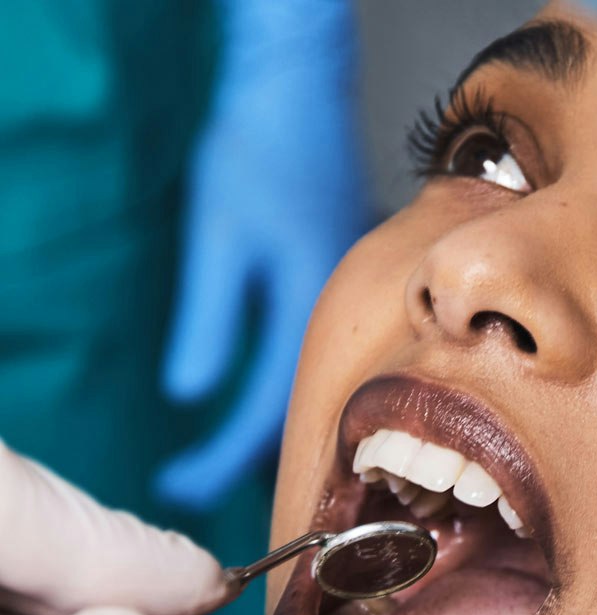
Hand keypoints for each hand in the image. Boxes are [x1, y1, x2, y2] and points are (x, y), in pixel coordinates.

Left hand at [157, 0, 371, 509]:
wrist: (302, 86)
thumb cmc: (259, 145)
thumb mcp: (219, 233)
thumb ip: (211, 318)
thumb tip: (192, 392)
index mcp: (314, 309)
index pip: (265, 409)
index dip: (221, 455)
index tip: (182, 482)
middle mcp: (344, 315)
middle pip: (299, 413)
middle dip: (245, 457)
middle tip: (196, 483)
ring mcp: (351, 300)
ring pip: (315, 390)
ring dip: (270, 428)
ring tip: (226, 458)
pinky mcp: (343, 285)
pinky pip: (322, 358)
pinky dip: (289, 388)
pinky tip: (266, 398)